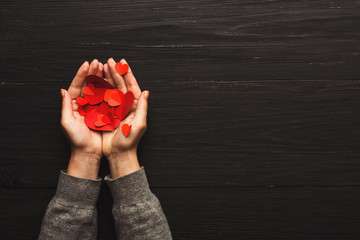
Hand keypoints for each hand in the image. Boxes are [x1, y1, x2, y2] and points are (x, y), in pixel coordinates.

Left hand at [60, 59, 103, 179]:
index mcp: (74, 105)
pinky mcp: (104, 113)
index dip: (81, 75)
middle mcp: (84, 105)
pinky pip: (107, 98)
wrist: (89, 152)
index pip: (77, 86)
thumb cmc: (77, 140)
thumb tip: (63, 91)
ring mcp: (95, 108)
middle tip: (97, 62)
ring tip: (104, 66)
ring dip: (101, 78)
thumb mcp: (67, 123)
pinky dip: (109, 89)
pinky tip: (112, 80)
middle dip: (92, 73)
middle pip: (88, 85)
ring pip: (98, 89)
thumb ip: (65, 106)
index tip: (86, 64)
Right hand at [102, 58, 148, 177]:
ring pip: (110, 89)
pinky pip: (101, 98)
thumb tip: (146, 92)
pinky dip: (98, 88)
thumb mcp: (139, 125)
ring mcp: (114, 108)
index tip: (122, 62)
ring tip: (101, 66)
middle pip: (120, 85)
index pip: (131, 86)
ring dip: (106, 77)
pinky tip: (94, 80)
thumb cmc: (129, 142)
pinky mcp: (105, 113)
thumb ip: (142, 108)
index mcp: (134, 106)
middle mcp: (124, 105)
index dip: (127, 74)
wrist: (118, 154)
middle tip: (109, 60)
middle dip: (115, 72)